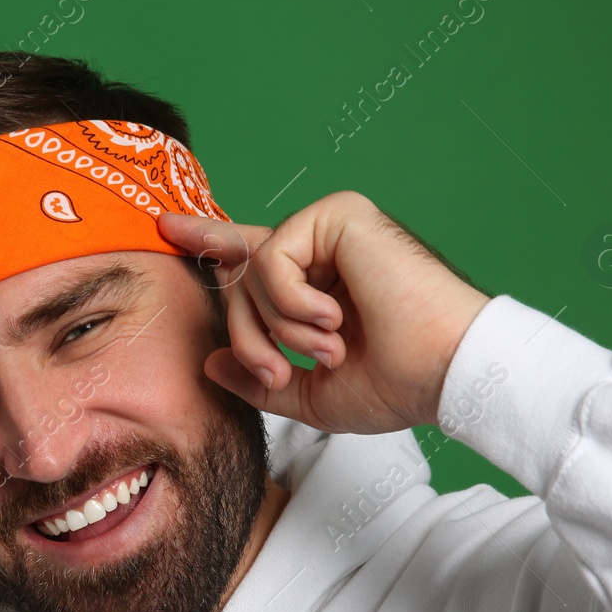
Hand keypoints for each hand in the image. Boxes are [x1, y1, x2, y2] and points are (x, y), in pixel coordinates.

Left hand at [158, 190, 490, 434]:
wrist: (447, 372)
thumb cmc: (397, 384)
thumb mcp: (312, 395)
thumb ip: (259, 379)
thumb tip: (210, 360)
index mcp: (319, 285)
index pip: (251, 259)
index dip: (208, 240)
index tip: (165, 226)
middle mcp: (323, 250)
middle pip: (238, 281)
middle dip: (249, 338)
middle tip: (283, 372)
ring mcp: (330, 228)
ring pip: (248, 273)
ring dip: (275, 328)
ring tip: (327, 349)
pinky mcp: (338, 215)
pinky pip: (271, 259)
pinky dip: (291, 303)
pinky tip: (334, 320)